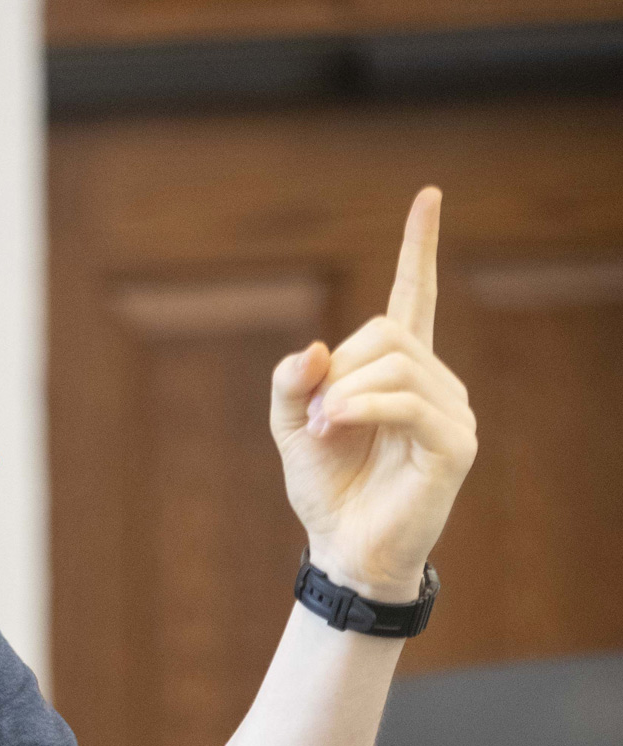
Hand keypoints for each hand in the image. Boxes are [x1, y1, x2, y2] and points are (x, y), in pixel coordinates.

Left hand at [270, 188, 476, 599]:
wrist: (343, 549)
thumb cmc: (325, 489)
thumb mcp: (290, 426)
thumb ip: (291, 381)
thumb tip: (315, 348)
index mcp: (399, 371)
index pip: (413, 297)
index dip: (419, 249)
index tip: (428, 197)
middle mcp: (434, 382)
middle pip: (386, 333)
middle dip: (338, 369)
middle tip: (317, 416)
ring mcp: (452, 411)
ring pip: (396, 364)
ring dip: (345, 394)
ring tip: (326, 431)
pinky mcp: (456, 444)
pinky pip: (408, 401)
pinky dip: (364, 408)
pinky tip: (338, 427)